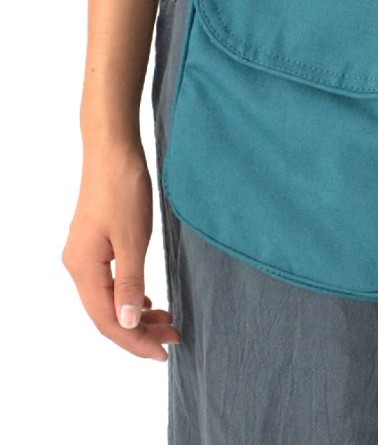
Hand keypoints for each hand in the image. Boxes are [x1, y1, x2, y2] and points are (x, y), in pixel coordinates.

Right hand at [62, 138, 180, 360]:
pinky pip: (111, 282)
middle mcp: (78, 266)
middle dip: (140, 330)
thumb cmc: (123, 189)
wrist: (113, 150)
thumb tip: (128, 323)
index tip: (164, 353)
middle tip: (174, 337)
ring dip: (137, 314)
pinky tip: (148, 300)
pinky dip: (131, 295)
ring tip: (167, 322)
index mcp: (83, 268)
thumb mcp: (133, 238)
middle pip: (106, 313)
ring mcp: (85, 254)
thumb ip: (130, 282)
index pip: (107, 320)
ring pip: (109, 298)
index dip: (135, 341)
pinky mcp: (96, 243)